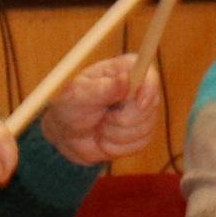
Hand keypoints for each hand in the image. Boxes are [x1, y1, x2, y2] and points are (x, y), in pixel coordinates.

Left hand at [39, 57, 161, 167]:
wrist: (66, 135)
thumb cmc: (71, 107)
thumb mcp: (80, 95)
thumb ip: (103, 88)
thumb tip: (125, 78)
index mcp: (124, 70)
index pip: (149, 75)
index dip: (148, 89)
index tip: (139, 103)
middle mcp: (138, 89)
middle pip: (149, 105)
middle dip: (123, 118)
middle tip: (103, 117)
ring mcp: (142, 112)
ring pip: (144, 128)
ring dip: (116, 134)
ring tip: (99, 127)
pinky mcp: (142, 134)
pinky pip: (140, 143)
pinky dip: (118, 146)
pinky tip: (105, 139)